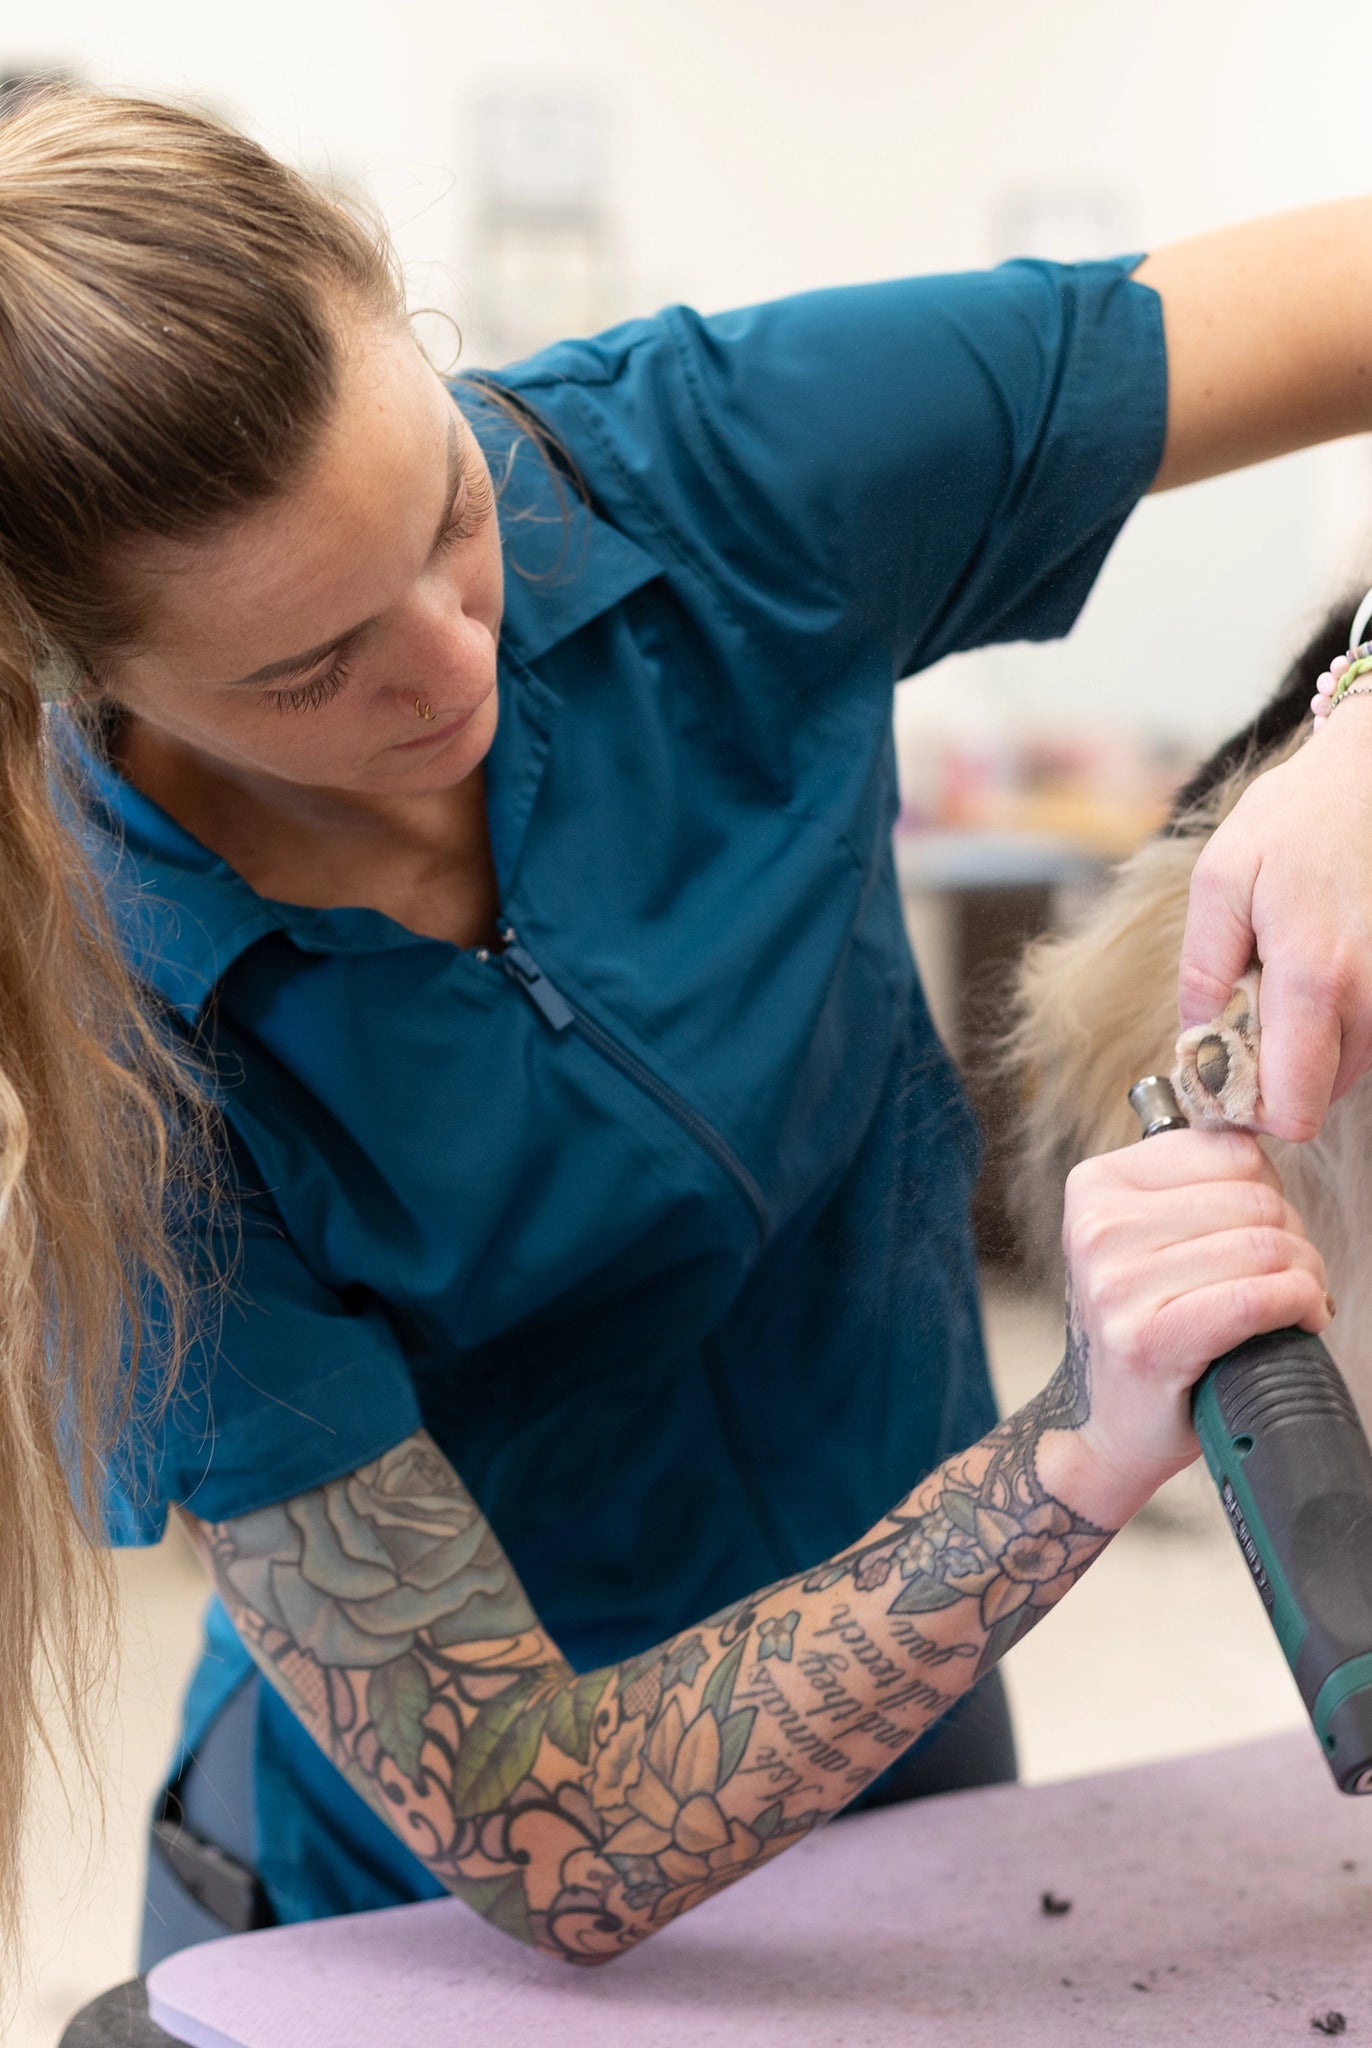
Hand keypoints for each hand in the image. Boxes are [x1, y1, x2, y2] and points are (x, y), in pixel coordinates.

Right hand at [1058, 1129, 1330, 1512]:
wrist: (1105, 1425)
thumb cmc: (1144, 1325)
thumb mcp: (1147, 1236)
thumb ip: (1195, 1184)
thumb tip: (1270, 1139)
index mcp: (1095, 1185)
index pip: (1230, 1151)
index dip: (1268, 1190)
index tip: (1260, 1231)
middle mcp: (1098, 1228)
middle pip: (1256, 1199)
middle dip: (1295, 1239)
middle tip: (1288, 1277)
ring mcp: (1117, 1284)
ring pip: (1267, 1247)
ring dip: (1306, 1278)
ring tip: (1294, 1302)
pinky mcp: (1149, 1340)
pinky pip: (1258, 1298)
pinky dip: (1299, 1306)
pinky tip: (1299, 1320)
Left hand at [1177, 699, 1371, 1141]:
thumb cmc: (1297, 819)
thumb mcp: (1221, 880)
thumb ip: (1205, 968)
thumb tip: (1197, 1038)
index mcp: (1315, 980)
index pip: (1291, 1108)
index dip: (1248, 1107)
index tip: (1218, 1073)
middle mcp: (1370, 1001)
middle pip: (1316, 1098)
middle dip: (1271, 1072)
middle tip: (1243, 1011)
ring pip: (1343, 1072)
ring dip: (1302, 1046)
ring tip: (1280, 977)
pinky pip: (1365, 1038)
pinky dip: (1332, 1023)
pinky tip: (1312, 972)